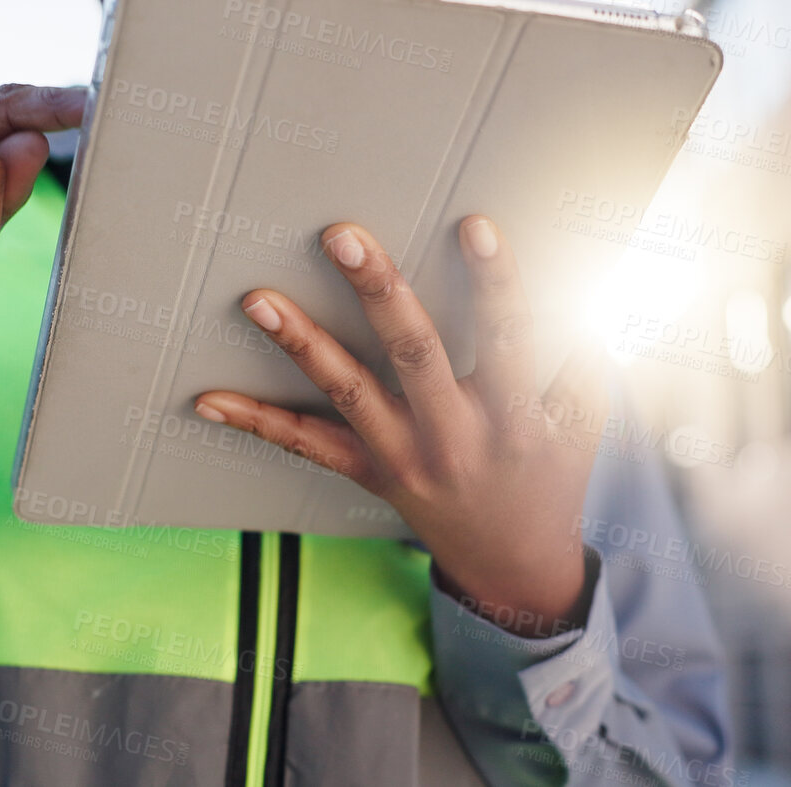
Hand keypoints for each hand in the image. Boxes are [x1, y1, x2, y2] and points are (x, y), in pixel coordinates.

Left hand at [194, 218, 612, 636]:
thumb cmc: (549, 472)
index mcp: (516, 417)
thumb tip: (577, 284)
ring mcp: (405, 458)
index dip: (496, 283)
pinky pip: (306, 446)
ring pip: (348, 396)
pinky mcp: (368, 473)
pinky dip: (256, 422)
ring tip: (257, 300)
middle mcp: (455, 437)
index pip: (510, 338)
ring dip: (301, 345)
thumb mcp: (583, 420)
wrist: (512, 565)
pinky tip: (207, 399)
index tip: (476, 226)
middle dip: (379, 292)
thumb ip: (579, 355)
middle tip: (343, 237)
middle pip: (415, 356)